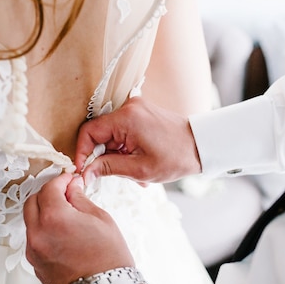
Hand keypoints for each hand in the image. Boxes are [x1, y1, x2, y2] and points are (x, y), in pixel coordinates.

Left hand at [24, 173, 134, 283]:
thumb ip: (80, 199)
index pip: (49, 188)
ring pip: (31, 222)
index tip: (70, 180)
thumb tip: (71, 188)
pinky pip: (35, 240)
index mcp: (54, 218)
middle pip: (33, 202)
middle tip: (66, 194)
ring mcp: (34, 251)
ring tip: (66, 215)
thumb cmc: (108, 259)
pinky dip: (44, 231)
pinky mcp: (36, 265)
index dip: (61, 180)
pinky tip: (63, 233)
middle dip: (48, 194)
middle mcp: (38, 234)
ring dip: (44, 213)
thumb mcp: (100, 219)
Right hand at [75, 97, 201, 184]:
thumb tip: (85, 173)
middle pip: (100, 134)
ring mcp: (136, 109)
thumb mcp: (139, 169)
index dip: (82, 153)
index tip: (84, 171)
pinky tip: (139, 164)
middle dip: (105, 157)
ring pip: (112, 136)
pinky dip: (126, 149)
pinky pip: (123, 132)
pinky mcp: (141, 114)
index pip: (89, 132)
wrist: (202, 146)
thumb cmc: (176, 158)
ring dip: (118, 156)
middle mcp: (128, 107)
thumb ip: (108, 168)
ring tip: (136, 174)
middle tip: (116, 176)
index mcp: (126, 118)